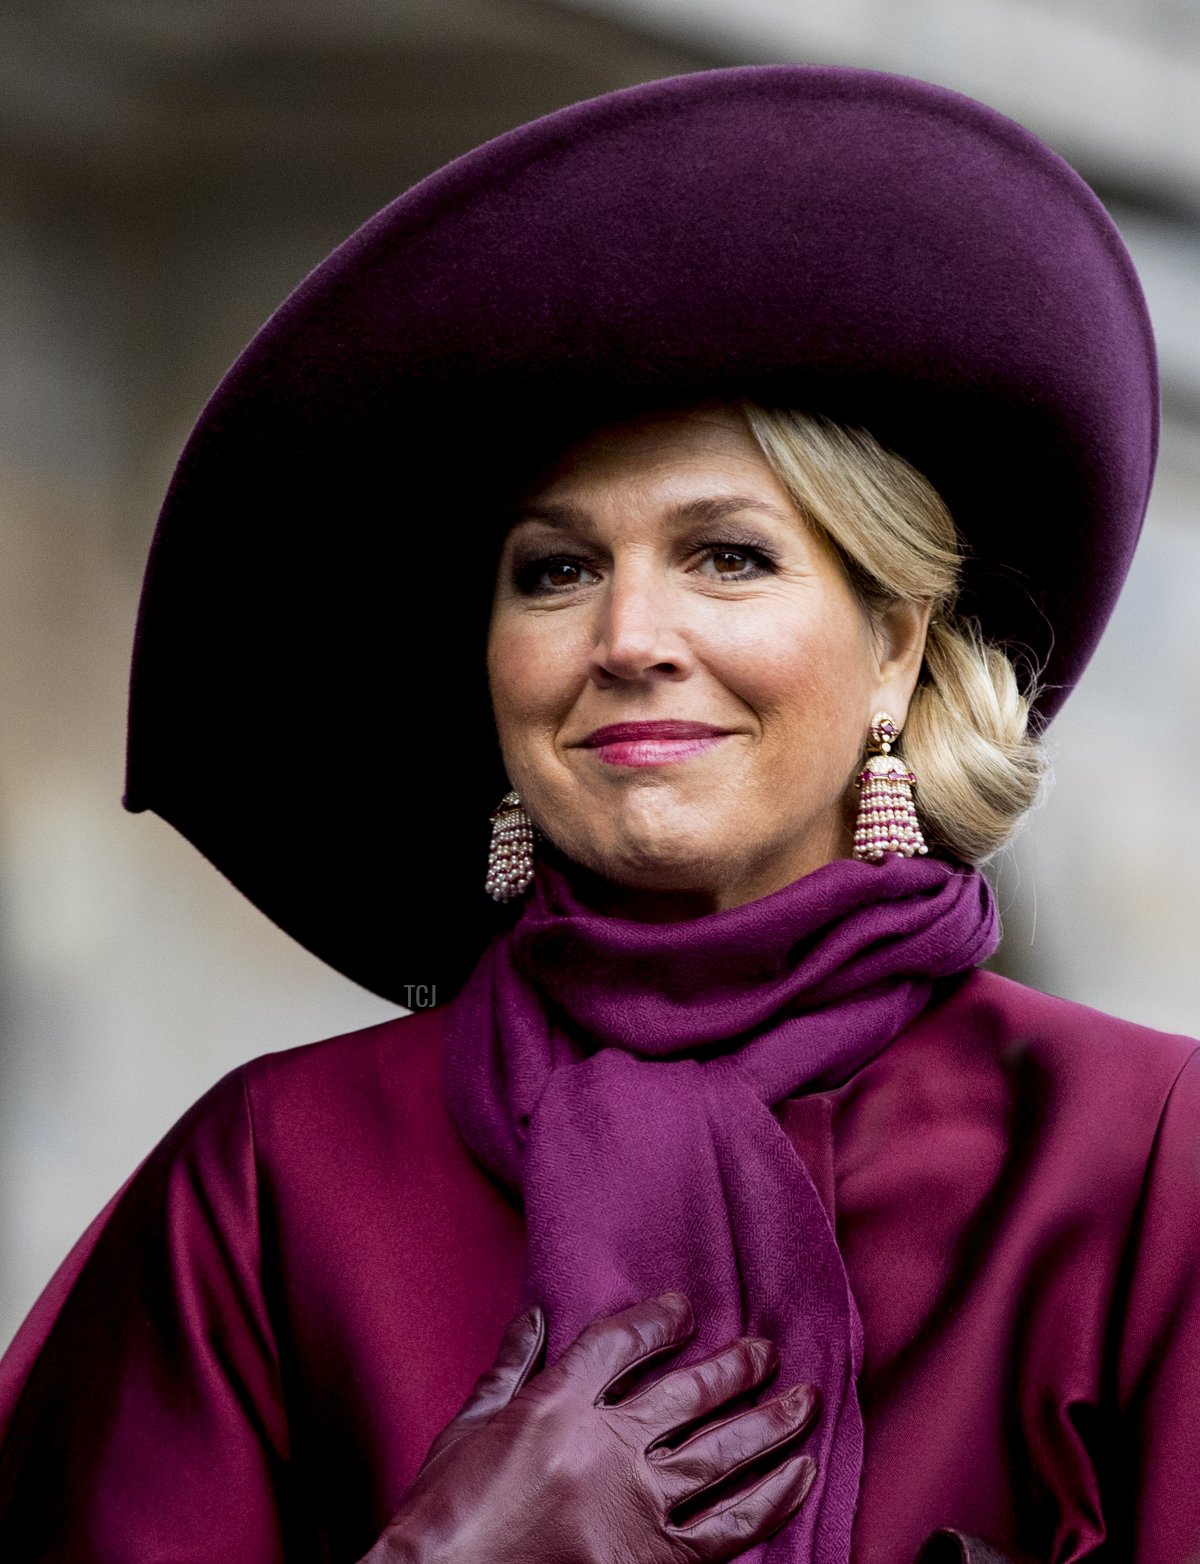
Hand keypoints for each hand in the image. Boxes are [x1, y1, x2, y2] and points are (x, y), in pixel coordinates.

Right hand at [362, 1290, 819, 1563]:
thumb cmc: (442, 1520)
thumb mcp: (464, 1433)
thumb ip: (509, 1372)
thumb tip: (535, 1316)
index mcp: (554, 1406)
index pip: (619, 1341)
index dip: (658, 1319)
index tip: (685, 1309)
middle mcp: (603, 1447)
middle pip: (687, 1392)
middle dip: (734, 1367)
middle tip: (766, 1349)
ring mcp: (632, 1507)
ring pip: (720, 1453)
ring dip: (769, 1423)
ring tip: (805, 1401)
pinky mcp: (651, 1562)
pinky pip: (728, 1528)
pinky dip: (770, 1500)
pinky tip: (799, 1475)